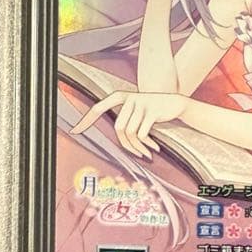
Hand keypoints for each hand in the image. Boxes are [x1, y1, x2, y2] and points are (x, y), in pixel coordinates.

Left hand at [71, 90, 187, 158]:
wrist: (176, 104)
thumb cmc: (153, 112)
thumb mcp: (137, 112)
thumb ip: (125, 120)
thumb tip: (118, 141)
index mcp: (122, 97)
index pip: (99, 107)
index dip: (86, 119)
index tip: (75, 131)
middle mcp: (129, 98)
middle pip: (118, 128)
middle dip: (127, 145)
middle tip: (137, 154)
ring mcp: (141, 103)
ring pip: (130, 132)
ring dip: (138, 147)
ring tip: (146, 152)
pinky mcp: (152, 110)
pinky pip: (143, 133)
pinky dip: (147, 144)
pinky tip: (155, 148)